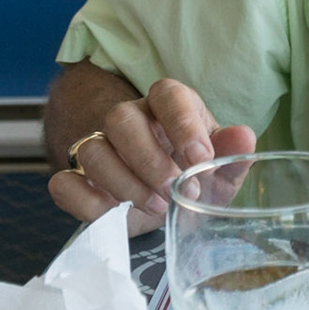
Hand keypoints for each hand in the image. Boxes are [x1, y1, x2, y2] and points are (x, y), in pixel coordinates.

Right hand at [47, 78, 255, 234]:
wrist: (162, 199)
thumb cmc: (194, 175)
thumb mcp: (220, 169)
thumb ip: (232, 154)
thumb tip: (245, 137)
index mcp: (167, 106)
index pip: (168, 95)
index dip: (182, 123)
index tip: (200, 157)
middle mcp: (130, 119)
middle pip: (121, 119)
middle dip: (148, 159)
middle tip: (173, 190)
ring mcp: (99, 146)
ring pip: (93, 150)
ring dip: (123, 183)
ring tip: (154, 206)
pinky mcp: (78, 179)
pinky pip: (63, 182)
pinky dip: (84, 201)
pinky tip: (113, 214)